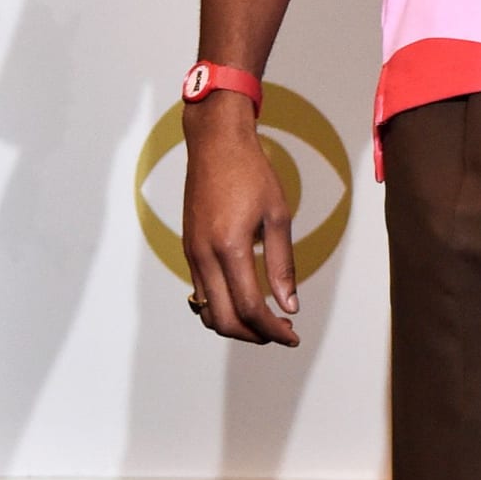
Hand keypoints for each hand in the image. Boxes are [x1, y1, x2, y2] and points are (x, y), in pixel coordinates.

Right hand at [181, 99, 299, 345]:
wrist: (215, 144)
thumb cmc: (251, 173)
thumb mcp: (278, 216)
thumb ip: (282, 265)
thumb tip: (290, 306)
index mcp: (230, 247)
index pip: (250, 308)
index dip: (273, 330)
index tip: (292, 336)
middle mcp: (204, 255)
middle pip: (225, 320)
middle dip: (254, 335)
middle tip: (281, 333)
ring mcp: (191, 254)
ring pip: (208, 312)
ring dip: (236, 325)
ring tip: (265, 320)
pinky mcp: (188, 249)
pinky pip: (200, 293)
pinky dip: (222, 307)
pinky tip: (245, 299)